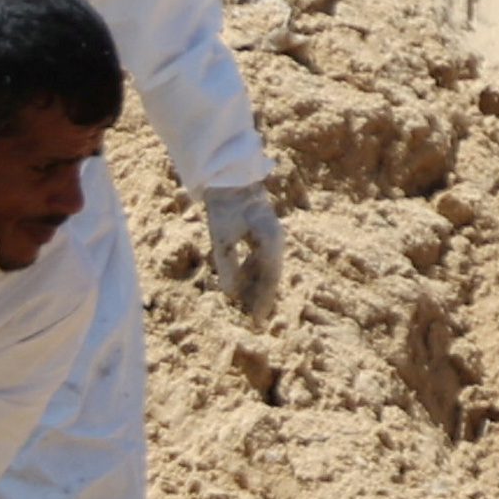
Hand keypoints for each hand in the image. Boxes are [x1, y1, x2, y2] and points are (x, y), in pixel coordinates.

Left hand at [199, 183, 283, 321]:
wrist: (229, 176)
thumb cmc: (226, 204)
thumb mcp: (222, 237)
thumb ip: (227, 265)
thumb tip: (229, 293)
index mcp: (271, 242)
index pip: (270, 280)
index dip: (263, 303)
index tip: (256, 322)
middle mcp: (275, 240)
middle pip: (270, 277)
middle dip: (260, 298)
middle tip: (252, 321)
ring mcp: (270, 236)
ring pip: (265, 269)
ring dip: (254, 287)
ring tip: (243, 306)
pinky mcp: (262, 232)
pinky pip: (259, 259)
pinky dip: (250, 273)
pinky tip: (239, 285)